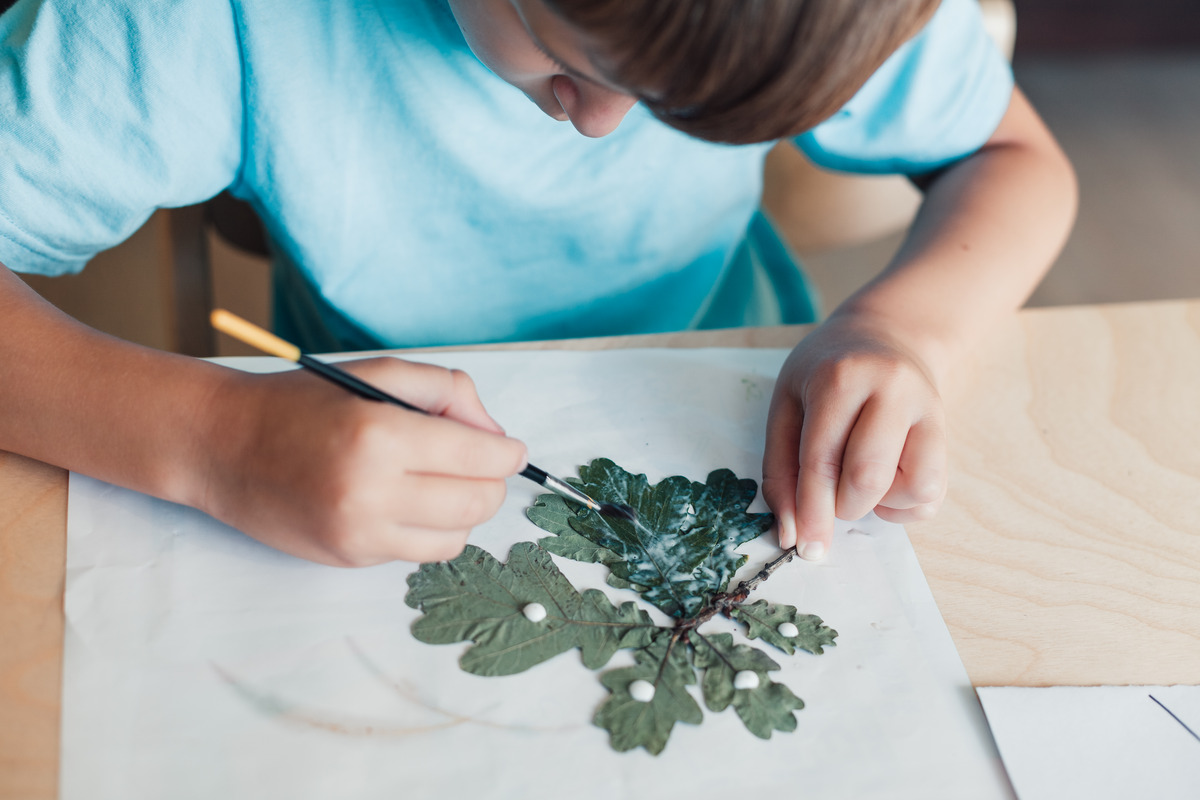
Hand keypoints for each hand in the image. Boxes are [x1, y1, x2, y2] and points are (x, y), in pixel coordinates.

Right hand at [197, 357, 527, 566]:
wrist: (223, 446)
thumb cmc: (302, 404)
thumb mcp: (377, 374)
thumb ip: (447, 392)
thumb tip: (496, 437)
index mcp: (379, 436)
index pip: (479, 458)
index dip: (508, 453)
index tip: (511, 449)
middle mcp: (370, 492)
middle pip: (477, 503)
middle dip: (491, 482)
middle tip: (479, 463)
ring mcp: (358, 534)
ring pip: (456, 538)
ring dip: (462, 510)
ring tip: (438, 481)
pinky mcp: (349, 558)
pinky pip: (418, 552)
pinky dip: (426, 528)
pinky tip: (403, 500)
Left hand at [762, 313, 946, 559]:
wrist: (887, 333)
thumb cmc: (827, 373)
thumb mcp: (787, 403)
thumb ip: (781, 468)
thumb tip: (792, 533)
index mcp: (841, 377)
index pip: (822, 459)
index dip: (811, 512)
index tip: (805, 548)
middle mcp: (892, 389)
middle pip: (869, 477)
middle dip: (842, 507)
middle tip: (829, 495)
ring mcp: (927, 409)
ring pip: (913, 488)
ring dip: (878, 504)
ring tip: (858, 477)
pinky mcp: (946, 432)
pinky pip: (933, 493)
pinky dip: (904, 505)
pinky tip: (885, 480)